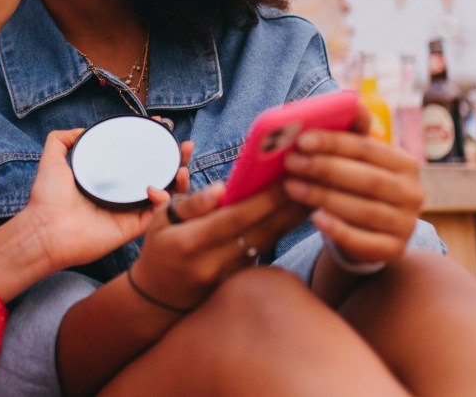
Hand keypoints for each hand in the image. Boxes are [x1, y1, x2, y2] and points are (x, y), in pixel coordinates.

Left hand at [16, 130, 193, 273]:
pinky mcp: (133, 229)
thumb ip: (61, 140)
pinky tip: (159, 189)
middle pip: (159, 174)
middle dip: (177, 160)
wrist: (44, 230)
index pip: (138, 158)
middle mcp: (122, 193)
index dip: (154, 144)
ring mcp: (129, 211)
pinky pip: (159, 215)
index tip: (163, 127)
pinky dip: (166, 202)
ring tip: (183, 167)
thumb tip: (81, 129)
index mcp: (109, 178)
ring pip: (166, 194)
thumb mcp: (52, 159)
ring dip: (180, 180)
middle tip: (185, 147)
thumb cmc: (47, 198)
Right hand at [128, 181, 307, 311]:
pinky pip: (264, 251)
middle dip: (289, 207)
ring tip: (316, 194)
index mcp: (190, 243)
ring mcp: (228, 276)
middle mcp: (212, 264)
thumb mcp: (161, 220)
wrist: (159, 298)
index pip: (235, 219)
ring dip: (292, 219)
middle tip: (315, 181)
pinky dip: (281, 231)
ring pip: (267, 243)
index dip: (263, 200)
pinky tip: (297, 213)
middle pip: (260, 233)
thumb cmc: (160, 247)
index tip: (286, 178)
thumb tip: (221, 188)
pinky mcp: (239, 281)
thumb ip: (191, 203)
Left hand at [281, 106, 423, 268]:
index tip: (302, 139)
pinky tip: (314, 218)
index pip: (369, 149)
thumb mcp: (357, 160)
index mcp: (406, 164)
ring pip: (364, 210)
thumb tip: (348, 100)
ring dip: (323, 196)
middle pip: (367, 179)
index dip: (335, 142)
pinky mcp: (394, 251)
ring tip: (291, 186)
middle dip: (325, 168)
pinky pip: (364, 242)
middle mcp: (413, 194)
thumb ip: (352, 134)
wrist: (369, 231)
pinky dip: (338, 230)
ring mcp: (406, 225)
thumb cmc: (357, 184)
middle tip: (290, 161)